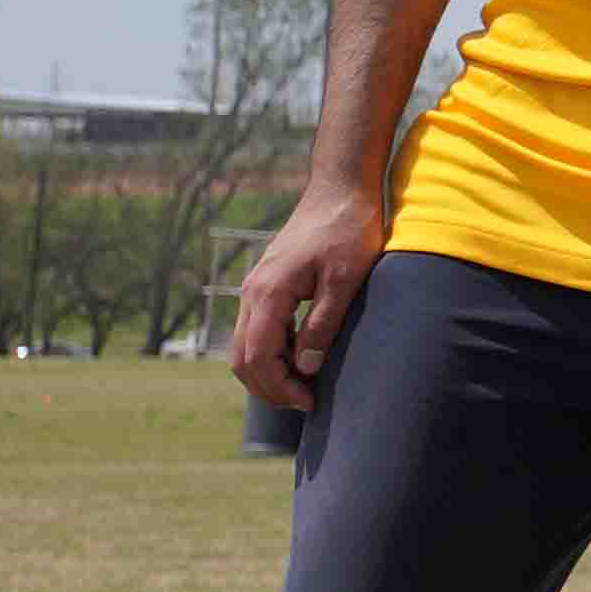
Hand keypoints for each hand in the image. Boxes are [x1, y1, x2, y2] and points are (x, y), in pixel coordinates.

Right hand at [232, 180, 386, 409]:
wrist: (340, 189)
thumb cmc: (348, 229)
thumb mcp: (346, 280)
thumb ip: (323, 323)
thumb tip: (305, 367)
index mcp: (268, 292)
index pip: (256, 358)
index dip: (279, 387)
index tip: (310, 401)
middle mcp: (253, 292)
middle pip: (242, 357)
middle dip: (269, 387)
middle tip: (306, 402)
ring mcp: (256, 287)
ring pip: (246, 345)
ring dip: (269, 371)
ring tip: (306, 385)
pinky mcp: (268, 285)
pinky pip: (258, 329)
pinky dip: (273, 351)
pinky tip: (302, 357)